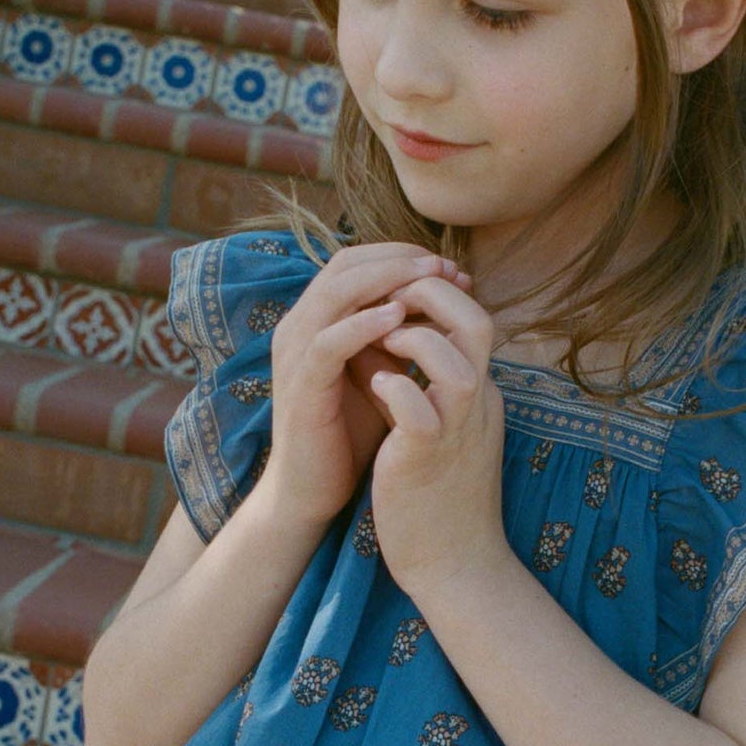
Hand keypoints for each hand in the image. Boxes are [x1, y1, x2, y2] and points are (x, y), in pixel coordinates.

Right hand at [257, 242, 470, 525]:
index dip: (403, 257)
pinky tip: (398, 317)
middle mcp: (299, 326)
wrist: (312, 489)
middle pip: (346, 265)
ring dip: (386, 279)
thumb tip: (445, 302)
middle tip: (445, 266)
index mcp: (317, 319)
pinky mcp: (299, 383)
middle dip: (400, 260)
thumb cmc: (350, 432)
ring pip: (335, 292)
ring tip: (429, 278)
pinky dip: (363, 323)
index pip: (356, 262)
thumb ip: (400, 337)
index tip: (450, 268)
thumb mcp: (381, 372)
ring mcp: (295, 352)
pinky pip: (328, 341)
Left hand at [367, 272, 513, 602]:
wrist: (455, 564)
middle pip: (477, 323)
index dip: (434, 295)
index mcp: (479, 393)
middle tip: (388, 301)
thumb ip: (417, 381)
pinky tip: (374, 389)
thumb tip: (377, 338)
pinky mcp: (428, 459)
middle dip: (429, 296)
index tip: (393, 298)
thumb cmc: (437, 494)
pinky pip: (418, 409)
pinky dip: (393, 388)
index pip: (472, 319)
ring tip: (379, 345)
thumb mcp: (436, 425)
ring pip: (454, 362)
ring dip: (411, 339)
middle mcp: (477, 405)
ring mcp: (457, 431)